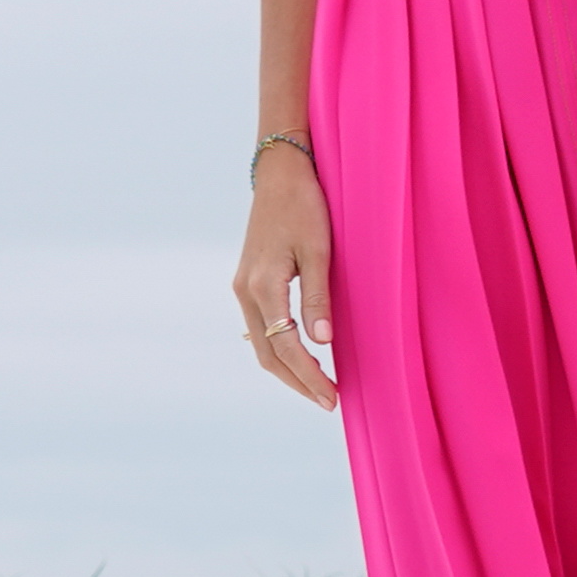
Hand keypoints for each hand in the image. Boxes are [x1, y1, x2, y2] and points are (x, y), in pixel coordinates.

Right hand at [235, 143, 337, 409]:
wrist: (279, 174)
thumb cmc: (305, 206)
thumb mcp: (319, 250)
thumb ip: (318, 296)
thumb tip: (322, 342)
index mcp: (262, 287)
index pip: (285, 347)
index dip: (309, 376)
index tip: (333, 398)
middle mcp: (246, 292)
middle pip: (267, 354)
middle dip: (297, 381)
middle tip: (329, 402)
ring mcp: (243, 287)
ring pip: (260, 343)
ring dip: (286, 369)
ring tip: (317, 387)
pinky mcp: (248, 281)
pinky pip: (261, 327)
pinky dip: (278, 349)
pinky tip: (298, 357)